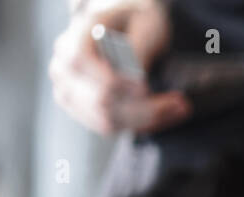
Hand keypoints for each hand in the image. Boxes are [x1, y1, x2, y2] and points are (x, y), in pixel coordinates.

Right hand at [49, 0, 190, 135]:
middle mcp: (62, 68)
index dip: (114, 81)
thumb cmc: (135, 20)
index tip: (147, 88)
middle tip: (181, 104)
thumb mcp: (144, 23)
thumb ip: (137, 48)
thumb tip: (136, 79)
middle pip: (100, 102)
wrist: (121, 29)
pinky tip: (164, 114)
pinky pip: (111, 128)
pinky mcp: (82, 111)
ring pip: (108, 122)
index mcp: (74, 38)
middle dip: (143, 108)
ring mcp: (68, 93)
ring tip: (178, 108)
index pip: (83, 64)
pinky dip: (140, 125)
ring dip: (146, 121)